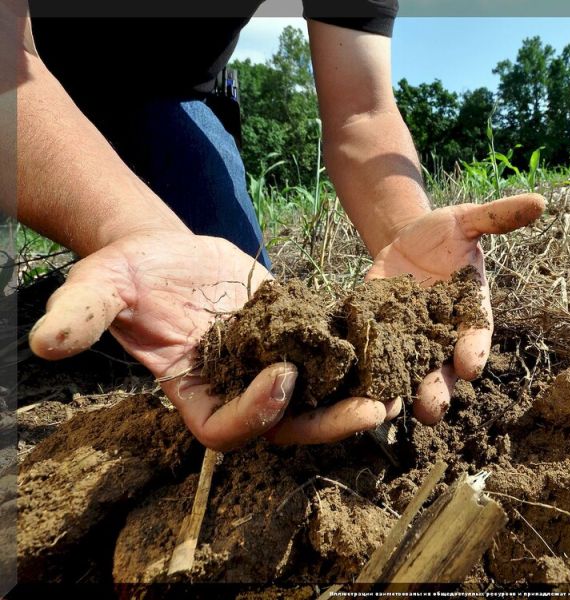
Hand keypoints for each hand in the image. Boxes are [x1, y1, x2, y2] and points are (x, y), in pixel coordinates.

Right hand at [28, 230, 389, 450]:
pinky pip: (333, 357)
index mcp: (195, 393)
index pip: (227, 430)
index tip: (281, 376)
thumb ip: (82, 313)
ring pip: (319, 398)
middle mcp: (239, 390)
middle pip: (288, 426)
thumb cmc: (131, 273)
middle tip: (375, 410)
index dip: (256, 414)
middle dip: (330, 422)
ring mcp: (271, 367)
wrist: (167, 250)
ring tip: (402, 387)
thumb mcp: (101, 285)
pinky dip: (363, 356)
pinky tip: (398, 344)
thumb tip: (46, 341)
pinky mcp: (299, 338)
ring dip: (358, 397)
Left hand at [365, 193, 545, 423]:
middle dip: (438, 389)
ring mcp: (411, 341)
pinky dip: (369, 377)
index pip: (476, 338)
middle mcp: (443, 335)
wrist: (405, 239)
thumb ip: (497, 218)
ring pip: (410, 376)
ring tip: (394, 411)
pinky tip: (358, 391)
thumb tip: (540, 202)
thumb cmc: (445, 233)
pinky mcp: (381, 337)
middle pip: (444, 371)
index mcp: (469, 313)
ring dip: (403, 395)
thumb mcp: (467, 220)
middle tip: (433, 408)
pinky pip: (377, 362)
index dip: (474, 351)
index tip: (471, 365)